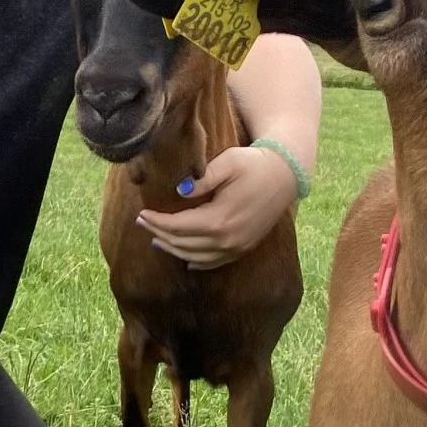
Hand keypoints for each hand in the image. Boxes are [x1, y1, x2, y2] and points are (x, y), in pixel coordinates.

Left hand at [137, 145, 299, 269]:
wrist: (286, 175)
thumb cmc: (254, 164)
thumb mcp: (227, 163)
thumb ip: (202, 178)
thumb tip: (179, 192)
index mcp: (219, 219)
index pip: (178, 227)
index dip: (157, 222)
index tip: (141, 214)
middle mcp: (227, 239)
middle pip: (183, 244)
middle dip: (159, 234)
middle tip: (142, 223)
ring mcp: (236, 247)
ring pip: (195, 257)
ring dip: (173, 249)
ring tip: (156, 240)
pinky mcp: (243, 249)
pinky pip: (214, 263)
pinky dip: (195, 261)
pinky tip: (185, 258)